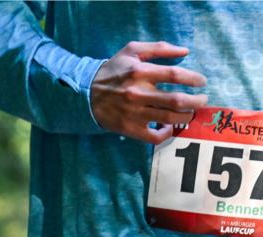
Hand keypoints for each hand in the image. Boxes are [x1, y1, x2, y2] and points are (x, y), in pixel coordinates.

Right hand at [90, 41, 207, 143]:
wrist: (85, 94)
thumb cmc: (113, 71)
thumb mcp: (131, 51)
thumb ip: (159, 48)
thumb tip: (185, 52)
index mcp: (140, 73)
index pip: (175, 75)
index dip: (193, 79)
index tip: (201, 82)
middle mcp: (138, 94)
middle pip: (177, 100)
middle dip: (196, 101)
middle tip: (202, 100)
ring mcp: (134, 113)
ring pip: (169, 118)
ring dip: (186, 116)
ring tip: (190, 112)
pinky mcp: (129, 129)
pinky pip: (154, 136)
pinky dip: (166, 133)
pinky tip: (169, 127)